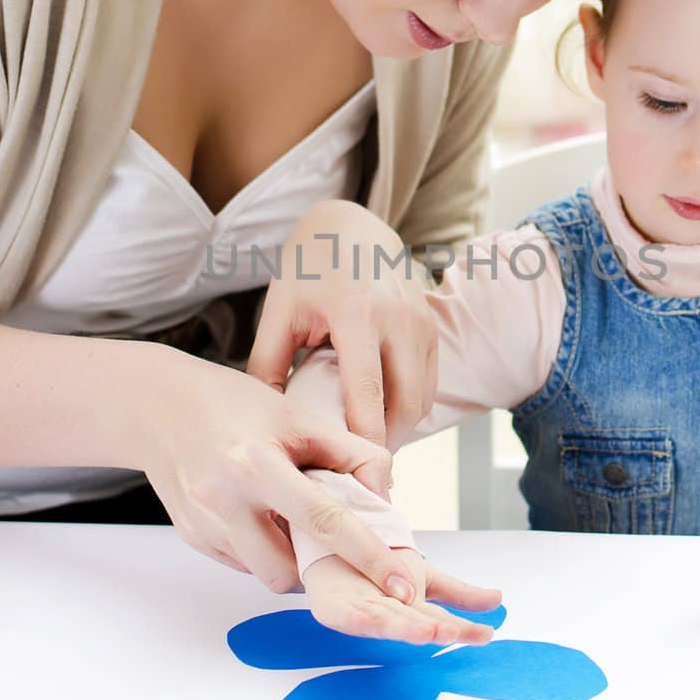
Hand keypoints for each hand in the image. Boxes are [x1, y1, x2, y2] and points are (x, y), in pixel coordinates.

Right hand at [130, 343, 415, 598]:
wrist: (160, 407)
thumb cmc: (233, 405)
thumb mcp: (297, 416)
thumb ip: (349, 453)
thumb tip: (385, 495)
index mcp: (257, 465)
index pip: (325, 521)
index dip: (368, 556)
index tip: (401, 585)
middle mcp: (224, 501)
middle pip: (288, 570)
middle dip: (319, 567)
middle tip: (336, 545)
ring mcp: (203, 525)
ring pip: (263, 574)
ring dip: (289, 560)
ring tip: (293, 522)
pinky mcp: (193, 537)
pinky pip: (241, 564)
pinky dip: (262, 551)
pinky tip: (263, 517)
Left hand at [248, 200, 437, 449]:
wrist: (350, 226)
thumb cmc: (308, 268)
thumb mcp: (280, 311)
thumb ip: (267, 366)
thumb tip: (270, 423)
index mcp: (356, 312)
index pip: (367, 390)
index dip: (365, 437)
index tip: (355, 473)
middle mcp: (397, 317)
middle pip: (404, 403)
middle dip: (385, 443)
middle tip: (357, 470)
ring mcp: (420, 321)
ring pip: (422, 398)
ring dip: (400, 429)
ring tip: (367, 450)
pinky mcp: (432, 326)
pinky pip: (429, 383)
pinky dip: (409, 408)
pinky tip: (382, 420)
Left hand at [303, 548, 501, 645]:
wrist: (337, 541)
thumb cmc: (378, 565)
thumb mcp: (425, 574)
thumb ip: (459, 592)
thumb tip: (498, 599)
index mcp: (411, 610)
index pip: (441, 620)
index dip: (463, 627)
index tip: (488, 634)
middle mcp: (388, 614)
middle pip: (415, 624)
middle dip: (434, 630)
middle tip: (457, 634)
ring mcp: (360, 611)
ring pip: (385, 622)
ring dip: (405, 629)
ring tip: (429, 633)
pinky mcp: (331, 605)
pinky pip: (346, 615)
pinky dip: (363, 619)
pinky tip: (375, 620)